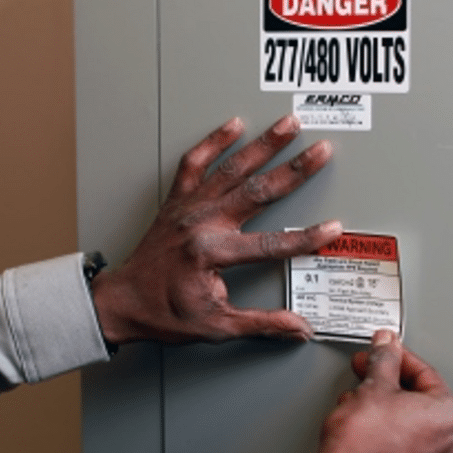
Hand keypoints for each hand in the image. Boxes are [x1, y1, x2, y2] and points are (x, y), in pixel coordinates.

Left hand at [90, 114, 341, 343]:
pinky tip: (232, 124)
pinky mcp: (176, 200)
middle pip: (257, 191)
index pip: (271, 243)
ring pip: (231, 168)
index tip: (331, 229)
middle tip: (320, 151)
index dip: (306, 238)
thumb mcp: (216, 326)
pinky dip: (213, 142)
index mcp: (211, 253)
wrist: (121, 301)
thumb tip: (298, 328)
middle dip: (294, 170)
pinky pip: (193, 163)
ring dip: (262, 144)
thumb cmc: (163, 313)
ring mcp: (188, 207)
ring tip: (287, 124)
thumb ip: (261, 323)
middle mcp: (200, 222)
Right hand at [314, 330, 452, 452]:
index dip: (397, 356)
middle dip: (387, 382)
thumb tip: (387, 345)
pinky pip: (403, 444)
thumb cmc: (363, 443)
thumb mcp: (374, 385)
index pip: (424, 372)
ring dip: (382, 406)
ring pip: (407, 421)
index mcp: (449, 417)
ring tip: (357, 402)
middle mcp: (450, 444)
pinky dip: (385, 431)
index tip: (383, 349)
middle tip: (367, 371)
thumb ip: (384, 358)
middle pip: (417, 398)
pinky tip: (363, 425)